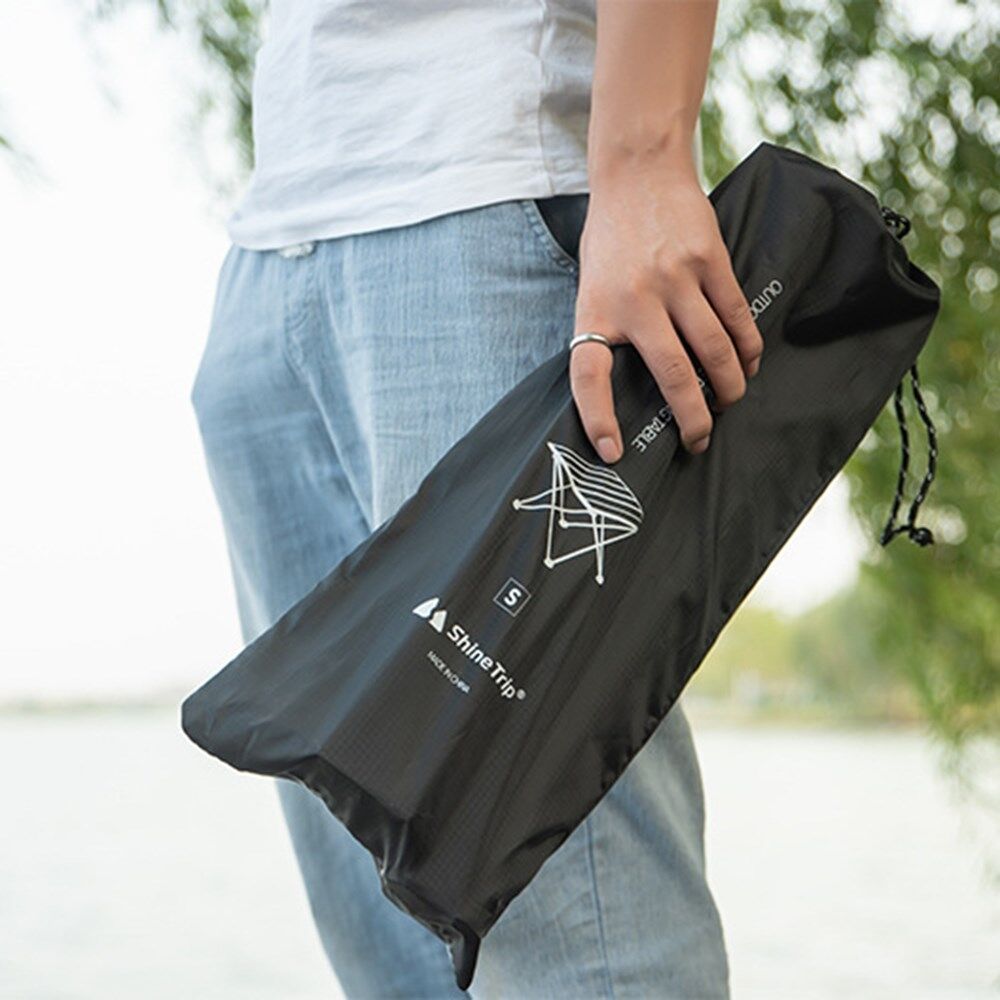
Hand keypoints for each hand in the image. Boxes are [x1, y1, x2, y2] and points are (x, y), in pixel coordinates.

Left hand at [571, 153, 762, 461]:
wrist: (637, 172)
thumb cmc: (611, 240)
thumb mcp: (592, 286)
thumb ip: (608, 331)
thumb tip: (629, 389)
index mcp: (595, 309)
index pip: (589, 376)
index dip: (599, 418)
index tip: (612, 452)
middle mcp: (635, 299)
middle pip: (674, 376)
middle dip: (693, 419)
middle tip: (699, 440)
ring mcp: (676, 279)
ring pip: (715, 352)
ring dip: (728, 388)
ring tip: (729, 402)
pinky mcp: (710, 261)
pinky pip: (736, 318)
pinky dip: (747, 349)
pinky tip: (748, 364)